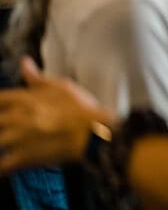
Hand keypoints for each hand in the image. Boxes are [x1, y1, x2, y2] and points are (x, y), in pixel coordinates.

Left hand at [0, 57, 111, 172]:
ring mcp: (17, 139)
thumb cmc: (80, 108)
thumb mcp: (61, 86)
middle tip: (5, 127)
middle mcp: (16, 118)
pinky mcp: (23, 158)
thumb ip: (36, 78)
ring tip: (6, 144)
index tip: (2, 108)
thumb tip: (24, 63)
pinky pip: (1, 167)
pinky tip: (5, 167)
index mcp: (23, 99)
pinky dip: (1, 168)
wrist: (93, 132)